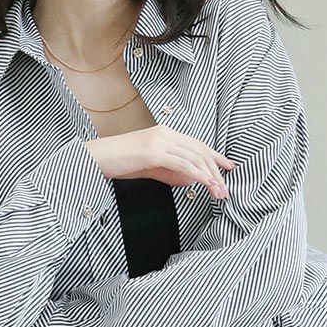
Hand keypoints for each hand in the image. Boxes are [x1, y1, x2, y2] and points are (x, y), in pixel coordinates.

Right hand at [84, 126, 234, 198]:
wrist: (97, 158)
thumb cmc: (121, 162)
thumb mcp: (150, 166)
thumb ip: (171, 170)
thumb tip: (191, 179)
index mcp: (166, 134)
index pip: (198, 144)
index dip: (216, 156)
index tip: (229, 168)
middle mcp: (166, 134)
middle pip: (200, 151)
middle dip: (216, 171)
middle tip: (225, 189)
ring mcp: (160, 141)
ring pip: (194, 158)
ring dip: (210, 177)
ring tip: (219, 192)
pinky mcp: (153, 152)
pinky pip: (182, 164)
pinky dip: (197, 175)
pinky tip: (206, 184)